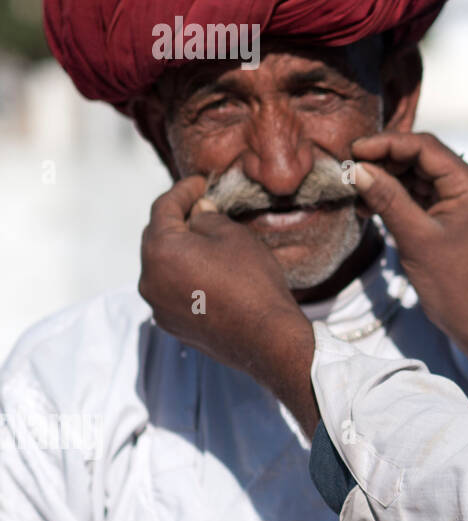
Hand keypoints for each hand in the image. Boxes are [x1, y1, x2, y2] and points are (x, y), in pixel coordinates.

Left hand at [138, 176, 317, 429]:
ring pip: (163, 266)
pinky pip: (171, 291)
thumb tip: (198, 214)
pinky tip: (211, 275)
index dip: (183, 191)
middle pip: (157, 238)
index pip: (163, 208)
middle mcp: (148, 278)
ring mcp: (157, 305)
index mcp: (161, 250)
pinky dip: (185, 277)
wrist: (266, 338)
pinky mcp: (170, 324)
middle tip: (204, 209)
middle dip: (178, 221)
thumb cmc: (252, 281)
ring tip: (208, 243)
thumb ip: (208, 218)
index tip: (200, 182)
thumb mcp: (234, 236)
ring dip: (181, 251)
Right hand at [350, 131, 467, 356]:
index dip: (387, 143)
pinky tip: (367, 206)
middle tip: (348, 169)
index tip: (353, 150)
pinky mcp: (447, 214)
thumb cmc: (452, 281)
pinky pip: (416, 194)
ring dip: (385, 179)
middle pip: (420, 157)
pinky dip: (392, 197)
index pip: (425, 148)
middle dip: (383, 161)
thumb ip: (388, 199)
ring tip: (354, 190)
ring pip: (415, 175)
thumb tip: (358, 168)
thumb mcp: (416, 237)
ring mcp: (458, 199)